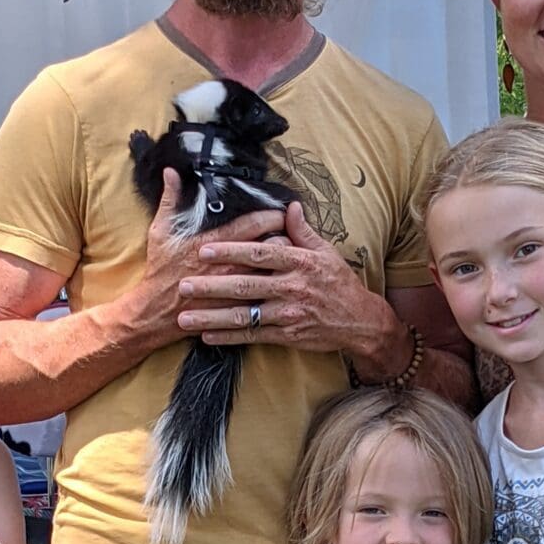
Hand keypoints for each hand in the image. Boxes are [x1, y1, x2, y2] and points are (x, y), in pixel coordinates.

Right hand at [135, 169, 282, 342]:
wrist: (157, 311)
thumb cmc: (160, 271)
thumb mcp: (160, 231)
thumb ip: (170, 200)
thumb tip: (171, 172)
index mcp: (216, 243)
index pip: (254, 224)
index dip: (273, 215)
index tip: (282, 210)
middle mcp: (232, 263)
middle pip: (274, 246)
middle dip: (286, 236)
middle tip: (290, 233)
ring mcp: (238, 286)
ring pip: (276, 270)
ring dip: (285, 261)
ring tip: (289, 256)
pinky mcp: (241, 306)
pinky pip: (269, 293)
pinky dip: (277, 284)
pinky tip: (281, 280)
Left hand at [177, 200, 398, 365]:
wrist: (360, 322)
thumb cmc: (340, 284)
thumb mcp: (326, 252)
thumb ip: (303, 231)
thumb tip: (289, 206)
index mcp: (299, 263)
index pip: (260, 254)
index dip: (231, 251)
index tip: (205, 250)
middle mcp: (292, 288)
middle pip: (246, 285)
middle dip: (212, 286)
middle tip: (183, 285)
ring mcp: (289, 314)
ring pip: (245, 315)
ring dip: (212, 316)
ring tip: (185, 317)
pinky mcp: (288, 335)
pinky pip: (254, 336)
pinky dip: (229, 337)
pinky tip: (208, 336)